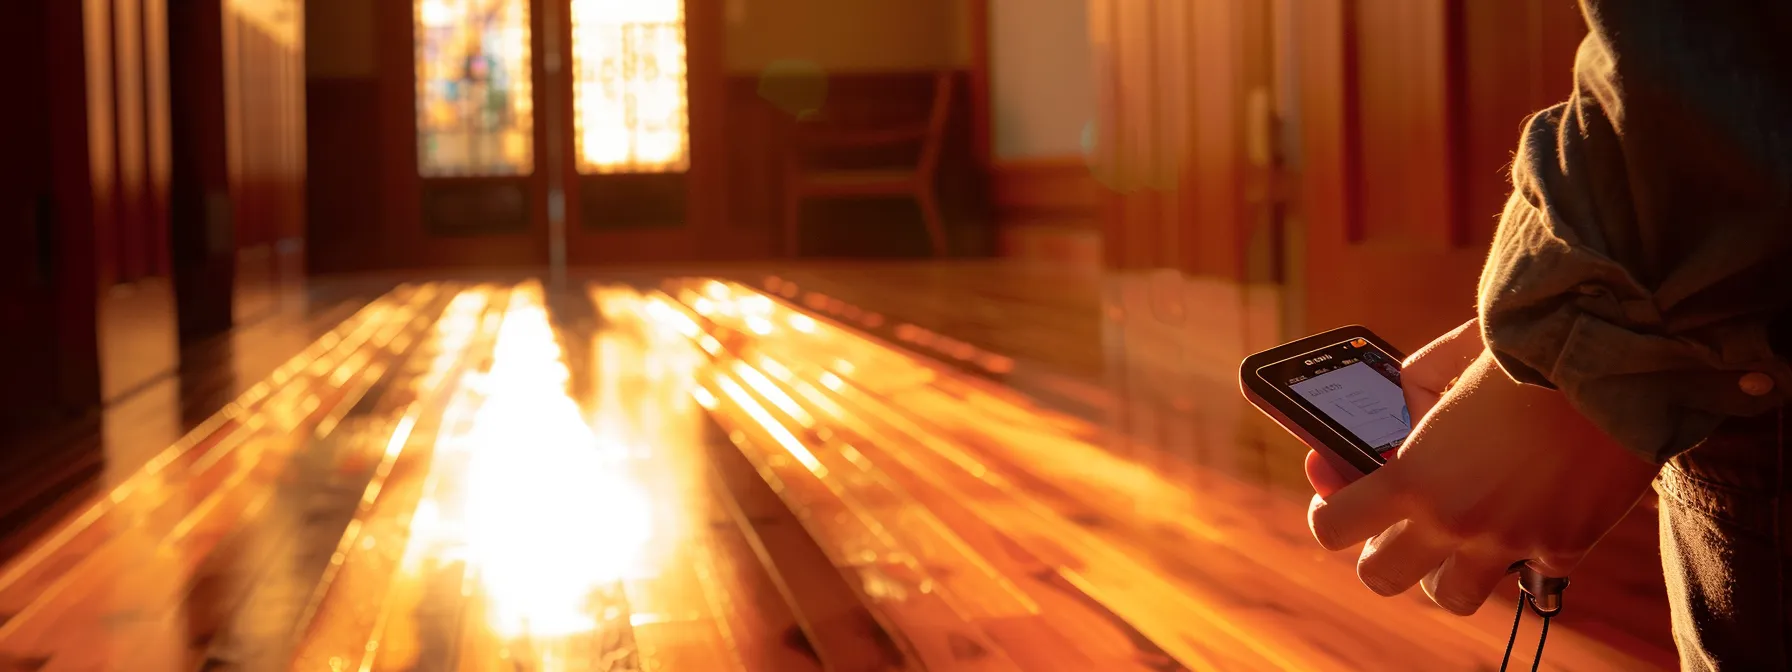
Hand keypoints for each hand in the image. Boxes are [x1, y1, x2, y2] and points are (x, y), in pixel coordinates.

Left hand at [1307, 350, 1660, 614]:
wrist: (1613, 360)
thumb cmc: (1521, 350)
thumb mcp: (1443, 361)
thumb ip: (1410, 394)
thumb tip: (1403, 421)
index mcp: (1411, 477)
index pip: (1332, 526)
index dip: (1329, 514)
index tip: (1340, 503)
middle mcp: (1452, 521)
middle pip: (1381, 577)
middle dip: (1381, 553)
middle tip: (1396, 529)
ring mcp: (1508, 542)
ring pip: (1452, 595)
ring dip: (1448, 570)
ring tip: (1460, 537)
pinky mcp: (1562, 548)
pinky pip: (1529, 573)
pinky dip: (1524, 551)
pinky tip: (1530, 515)